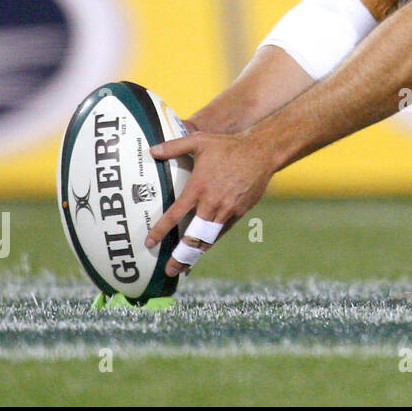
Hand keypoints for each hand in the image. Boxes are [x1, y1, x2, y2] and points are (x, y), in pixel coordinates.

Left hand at [147, 130, 274, 276]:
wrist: (261, 152)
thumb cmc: (229, 146)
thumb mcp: (199, 141)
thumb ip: (174, 146)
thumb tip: (152, 151)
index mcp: (198, 188)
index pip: (175, 215)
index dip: (161, 230)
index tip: (150, 242)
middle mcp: (211, 204)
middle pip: (193, 237)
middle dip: (180, 255)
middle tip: (169, 269)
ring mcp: (227, 210)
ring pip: (208, 238)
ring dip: (195, 253)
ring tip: (184, 266)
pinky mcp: (239, 212)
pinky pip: (222, 231)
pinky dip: (211, 242)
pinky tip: (203, 248)